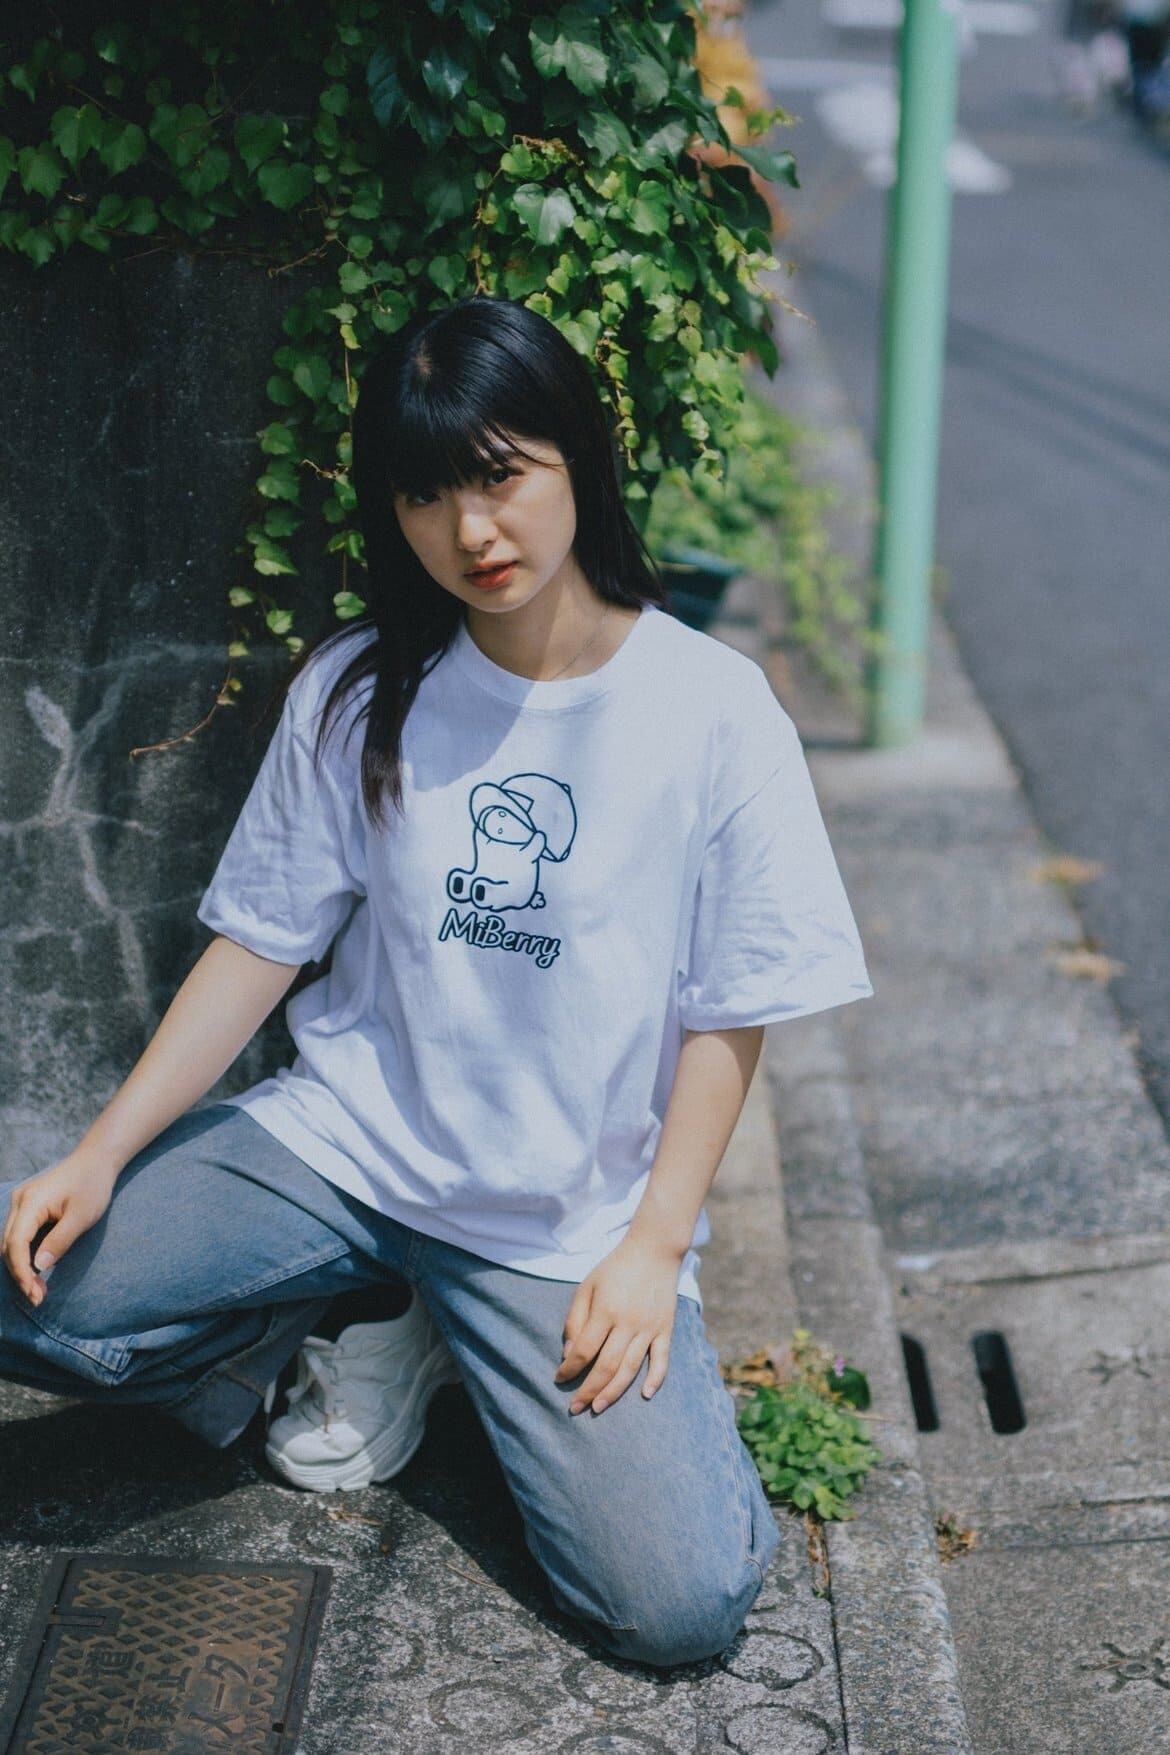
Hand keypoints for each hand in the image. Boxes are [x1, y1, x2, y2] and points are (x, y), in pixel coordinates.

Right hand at [2, 1153, 119, 1306]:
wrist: (96, 1160)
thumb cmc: (92, 1185)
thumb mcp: (82, 1216)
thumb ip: (60, 1241)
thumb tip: (38, 1267)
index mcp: (31, 1202)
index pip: (15, 1243)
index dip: (21, 1271)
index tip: (34, 1293)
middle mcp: (19, 1201)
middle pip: (8, 1245)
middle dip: (20, 1274)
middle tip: (38, 1297)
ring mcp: (21, 1203)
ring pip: (10, 1243)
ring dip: (21, 1267)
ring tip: (39, 1290)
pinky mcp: (27, 1207)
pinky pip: (18, 1235)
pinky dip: (25, 1255)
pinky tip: (38, 1271)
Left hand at [554, 1234, 680, 1415]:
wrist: (654, 1250)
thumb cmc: (615, 1268)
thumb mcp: (587, 1286)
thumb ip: (575, 1319)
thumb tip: (568, 1354)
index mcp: (605, 1310)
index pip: (584, 1350)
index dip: (569, 1368)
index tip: (559, 1378)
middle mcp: (628, 1323)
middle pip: (606, 1366)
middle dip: (587, 1390)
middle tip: (574, 1408)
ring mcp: (649, 1328)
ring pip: (630, 1369)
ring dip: (613, 1392)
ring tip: (597, 1408)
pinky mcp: (666, 1329)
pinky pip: (662, 1359)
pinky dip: (655, 1379)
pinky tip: (645, 1395)